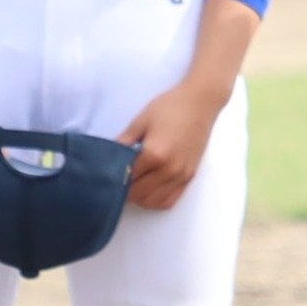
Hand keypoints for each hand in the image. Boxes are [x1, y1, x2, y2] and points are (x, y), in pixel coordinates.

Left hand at [118, 78, 232, 209]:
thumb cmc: (169, 108)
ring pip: (152, 202)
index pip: (127, 178)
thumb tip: (106, 157)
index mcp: (154, 154)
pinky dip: (155, 200)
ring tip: (133, 184)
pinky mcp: (189, 177)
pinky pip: (169, 201)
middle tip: (118, 178)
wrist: (200, 103)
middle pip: (138, 195)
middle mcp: (169, 170)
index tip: (106, 174)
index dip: (114, 178)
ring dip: (139, 198)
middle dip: (124, 190)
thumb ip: (123, 142)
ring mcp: (181, 176)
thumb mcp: (140, 121)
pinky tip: (149, 189)